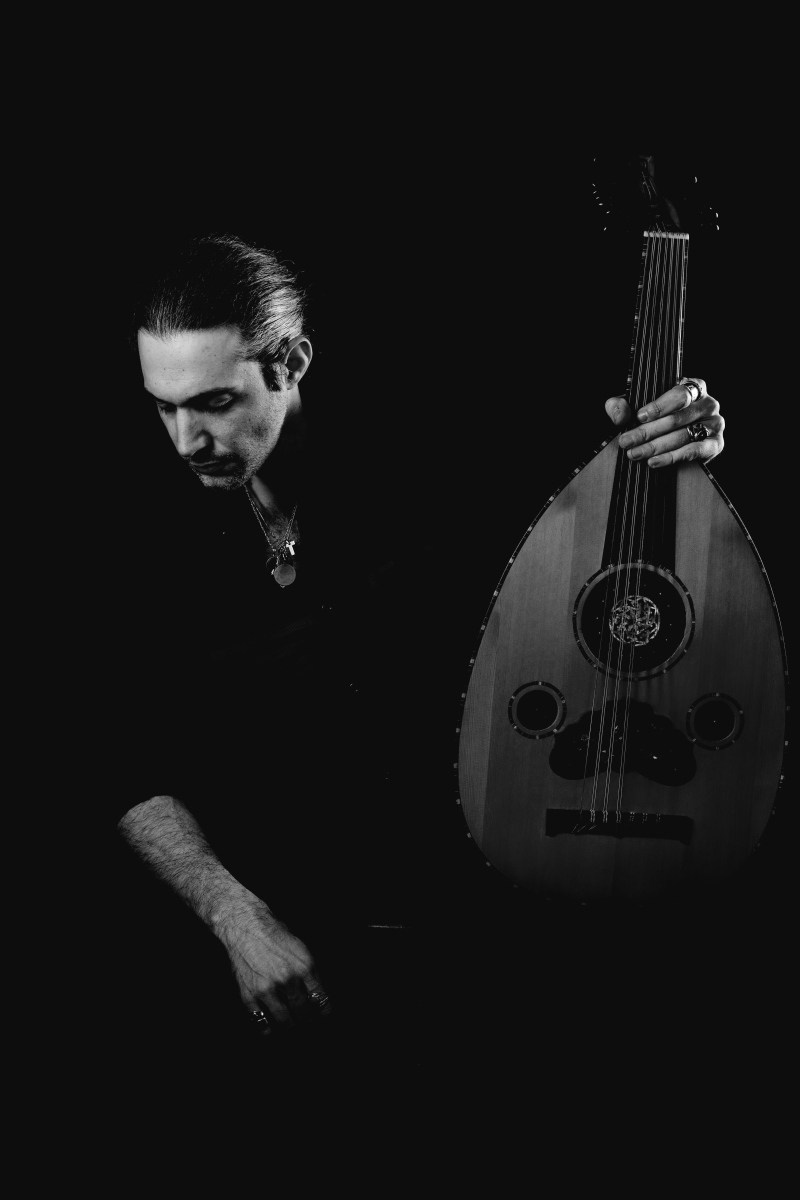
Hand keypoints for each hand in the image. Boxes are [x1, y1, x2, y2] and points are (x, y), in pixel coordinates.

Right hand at [216, 895, 331, 1033]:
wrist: (245, 926)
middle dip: (308, 1021)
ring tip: (292, 1027)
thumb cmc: (274, 934)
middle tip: (307, 1022)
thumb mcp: (301, 949)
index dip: (324, 1012)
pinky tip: (271, 1028)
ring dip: (291, 1027)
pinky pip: (261, 1022)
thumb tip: (316, 996)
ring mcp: (267, 990)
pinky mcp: (249, 995)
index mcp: (304, 966)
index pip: (321, 1000)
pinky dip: (267, 1029)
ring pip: (285, 1021)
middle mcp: (288, 980)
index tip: (323, 1016)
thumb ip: (309, 972)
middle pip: (305, 1013)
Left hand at [605, 377, 724, 467]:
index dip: (659, 406)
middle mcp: (708, 403)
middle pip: (677, 418)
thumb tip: (619, 417)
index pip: (679, 395)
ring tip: (635, 453)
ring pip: (683, 436)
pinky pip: (693, 451)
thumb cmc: (658, 418)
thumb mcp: (637, 408)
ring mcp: (715, 423)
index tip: (639, 417)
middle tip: (627, 441)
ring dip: (656, 447)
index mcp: (694, 387)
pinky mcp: (715, 444)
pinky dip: (672, 457)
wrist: (677, 442)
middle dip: (648, 432)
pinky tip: (654, 461)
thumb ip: (622, 406)